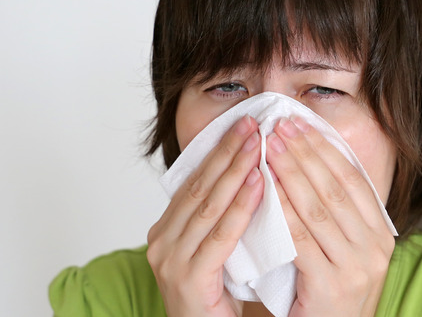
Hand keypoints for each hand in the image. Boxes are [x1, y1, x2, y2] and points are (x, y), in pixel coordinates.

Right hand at [147, 115, 263, 316]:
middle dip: (227, 152)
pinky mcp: (188, 277)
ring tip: (258, 144)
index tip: (243, 125)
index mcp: (165, 230)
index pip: (195, 182)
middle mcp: (161, 240)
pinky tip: (259, 184)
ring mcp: (170, 259)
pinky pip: (220, 235)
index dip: (218, 152)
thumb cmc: (214, 299)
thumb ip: (219, 219)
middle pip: (200, 187)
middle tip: (251, 123)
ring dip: (236, 171)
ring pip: (209, 205)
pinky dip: (241, 207)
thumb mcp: (213, 251)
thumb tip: (249, 175)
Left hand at [266, 116, 394, 316]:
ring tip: (267, 149)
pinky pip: (301, 239)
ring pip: (317, 208)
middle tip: (278, 127)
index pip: (352, 179)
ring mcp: (357, 268)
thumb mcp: (342, 251)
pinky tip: (265, 189)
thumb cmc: (328, 295)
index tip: (299, 124)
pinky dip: (282, 210)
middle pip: (334, 188)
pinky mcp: (332, 286)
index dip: (324, 148)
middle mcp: (376, 248)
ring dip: (289, 173)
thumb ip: (334, 215)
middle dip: (304, 153)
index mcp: (381, 234)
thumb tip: (308, 160)